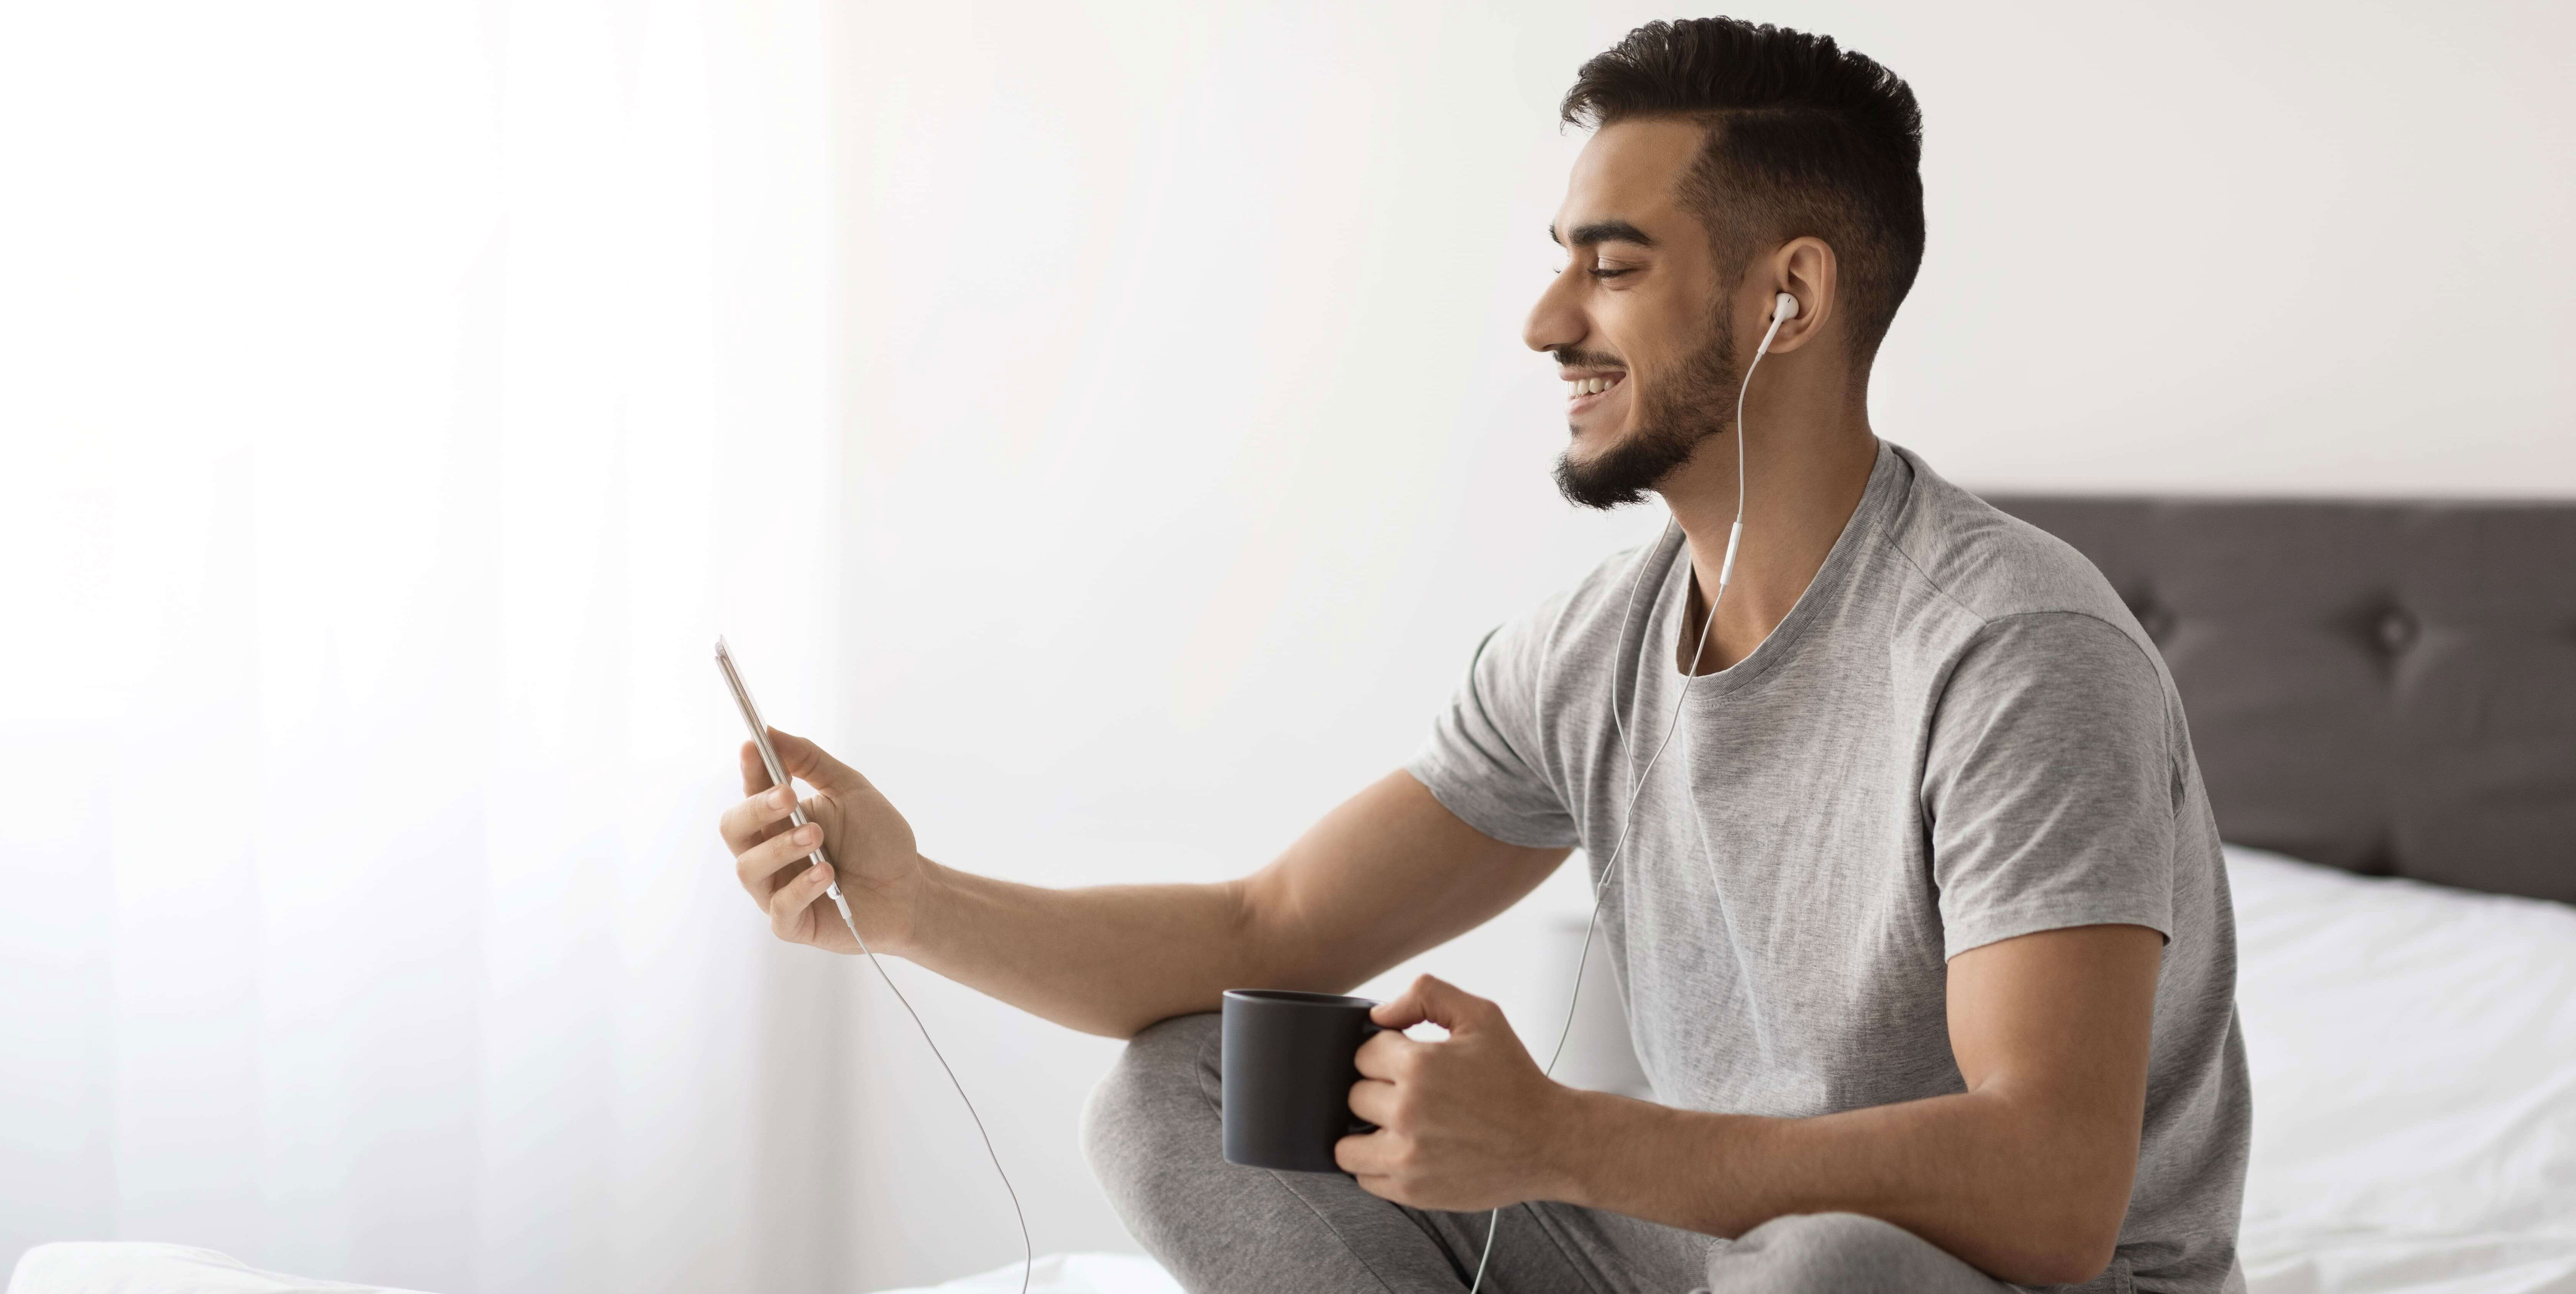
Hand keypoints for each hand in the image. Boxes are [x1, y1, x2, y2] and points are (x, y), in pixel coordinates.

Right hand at [718, 728, 924, 955]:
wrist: (910, 890)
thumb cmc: (878, 841)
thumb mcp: (850, 790)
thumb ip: (810, 762)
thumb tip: (770, 731)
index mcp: (780, 818)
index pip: (751, 790)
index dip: (749, 769)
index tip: (754, 746)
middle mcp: (770, 853)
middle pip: (733, 829)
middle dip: (756, 810)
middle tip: (788, 796)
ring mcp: (777, 889)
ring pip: (749, 869)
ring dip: (781, 848)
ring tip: (817, 838)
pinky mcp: (793, 923)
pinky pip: (779, 908)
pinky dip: (801, 888)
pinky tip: (826, 875)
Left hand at [1335, 974, 1579, 1210]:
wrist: (1549, 1141)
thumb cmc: (1516, 1080)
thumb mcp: (1481, 1015)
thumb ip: (1426, 994)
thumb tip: (1379, 1013)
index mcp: (1420, 1065)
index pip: (1362, 1053)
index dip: (1386, 1054)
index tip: (1409, 1063)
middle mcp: (1408, 1111)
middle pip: (1353, 1094)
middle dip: (1379, 1090)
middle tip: (1413, 1094)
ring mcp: (1408, 1155)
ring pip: (1345, 1144)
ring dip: (1366, 1132)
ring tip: (1396, 1126)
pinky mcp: (1412, 1191)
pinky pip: (1363, 1177)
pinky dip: (1377, 1165)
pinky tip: (1404, 1150)